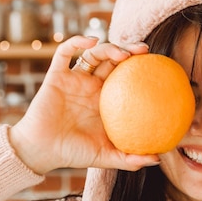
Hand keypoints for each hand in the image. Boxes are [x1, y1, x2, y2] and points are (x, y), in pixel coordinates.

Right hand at [9, 36, 159, 173]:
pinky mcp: (56, 75)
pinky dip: (77, 42)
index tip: (156, 65)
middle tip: (144, 50)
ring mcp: (74, 79)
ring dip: (108, 47)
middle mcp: (91, 86)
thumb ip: (130, 159)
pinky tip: (91, 41)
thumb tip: (158, 159)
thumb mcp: (107, 157)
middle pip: (113, 60)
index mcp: (106, 100)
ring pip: (94, 54)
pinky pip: (65, 52)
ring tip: (122, 53)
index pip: (127, 77)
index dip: (140, 67)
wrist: (42, 151)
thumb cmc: (74, 154)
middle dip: (129, 50)